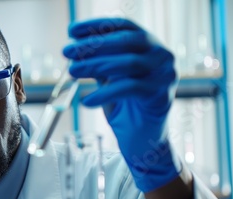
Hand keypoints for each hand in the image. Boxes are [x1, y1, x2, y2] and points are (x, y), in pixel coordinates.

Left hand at [63, 18, 180, 192]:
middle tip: (67, 51)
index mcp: (148, 45)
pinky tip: (86, 101)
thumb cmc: (124, 106)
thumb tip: (73, 47)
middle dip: (93, 45)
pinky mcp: (162, 95)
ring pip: (128, 63)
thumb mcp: (108, 78)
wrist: (141, 138)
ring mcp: (165, 74)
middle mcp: (161, 54)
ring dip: (96, 65)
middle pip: (125, 41)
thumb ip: (98, 61)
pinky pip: (130, 89)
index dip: (96, 26)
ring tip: (73, 72)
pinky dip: (105, 94)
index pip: (122, 26)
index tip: (71, 30)